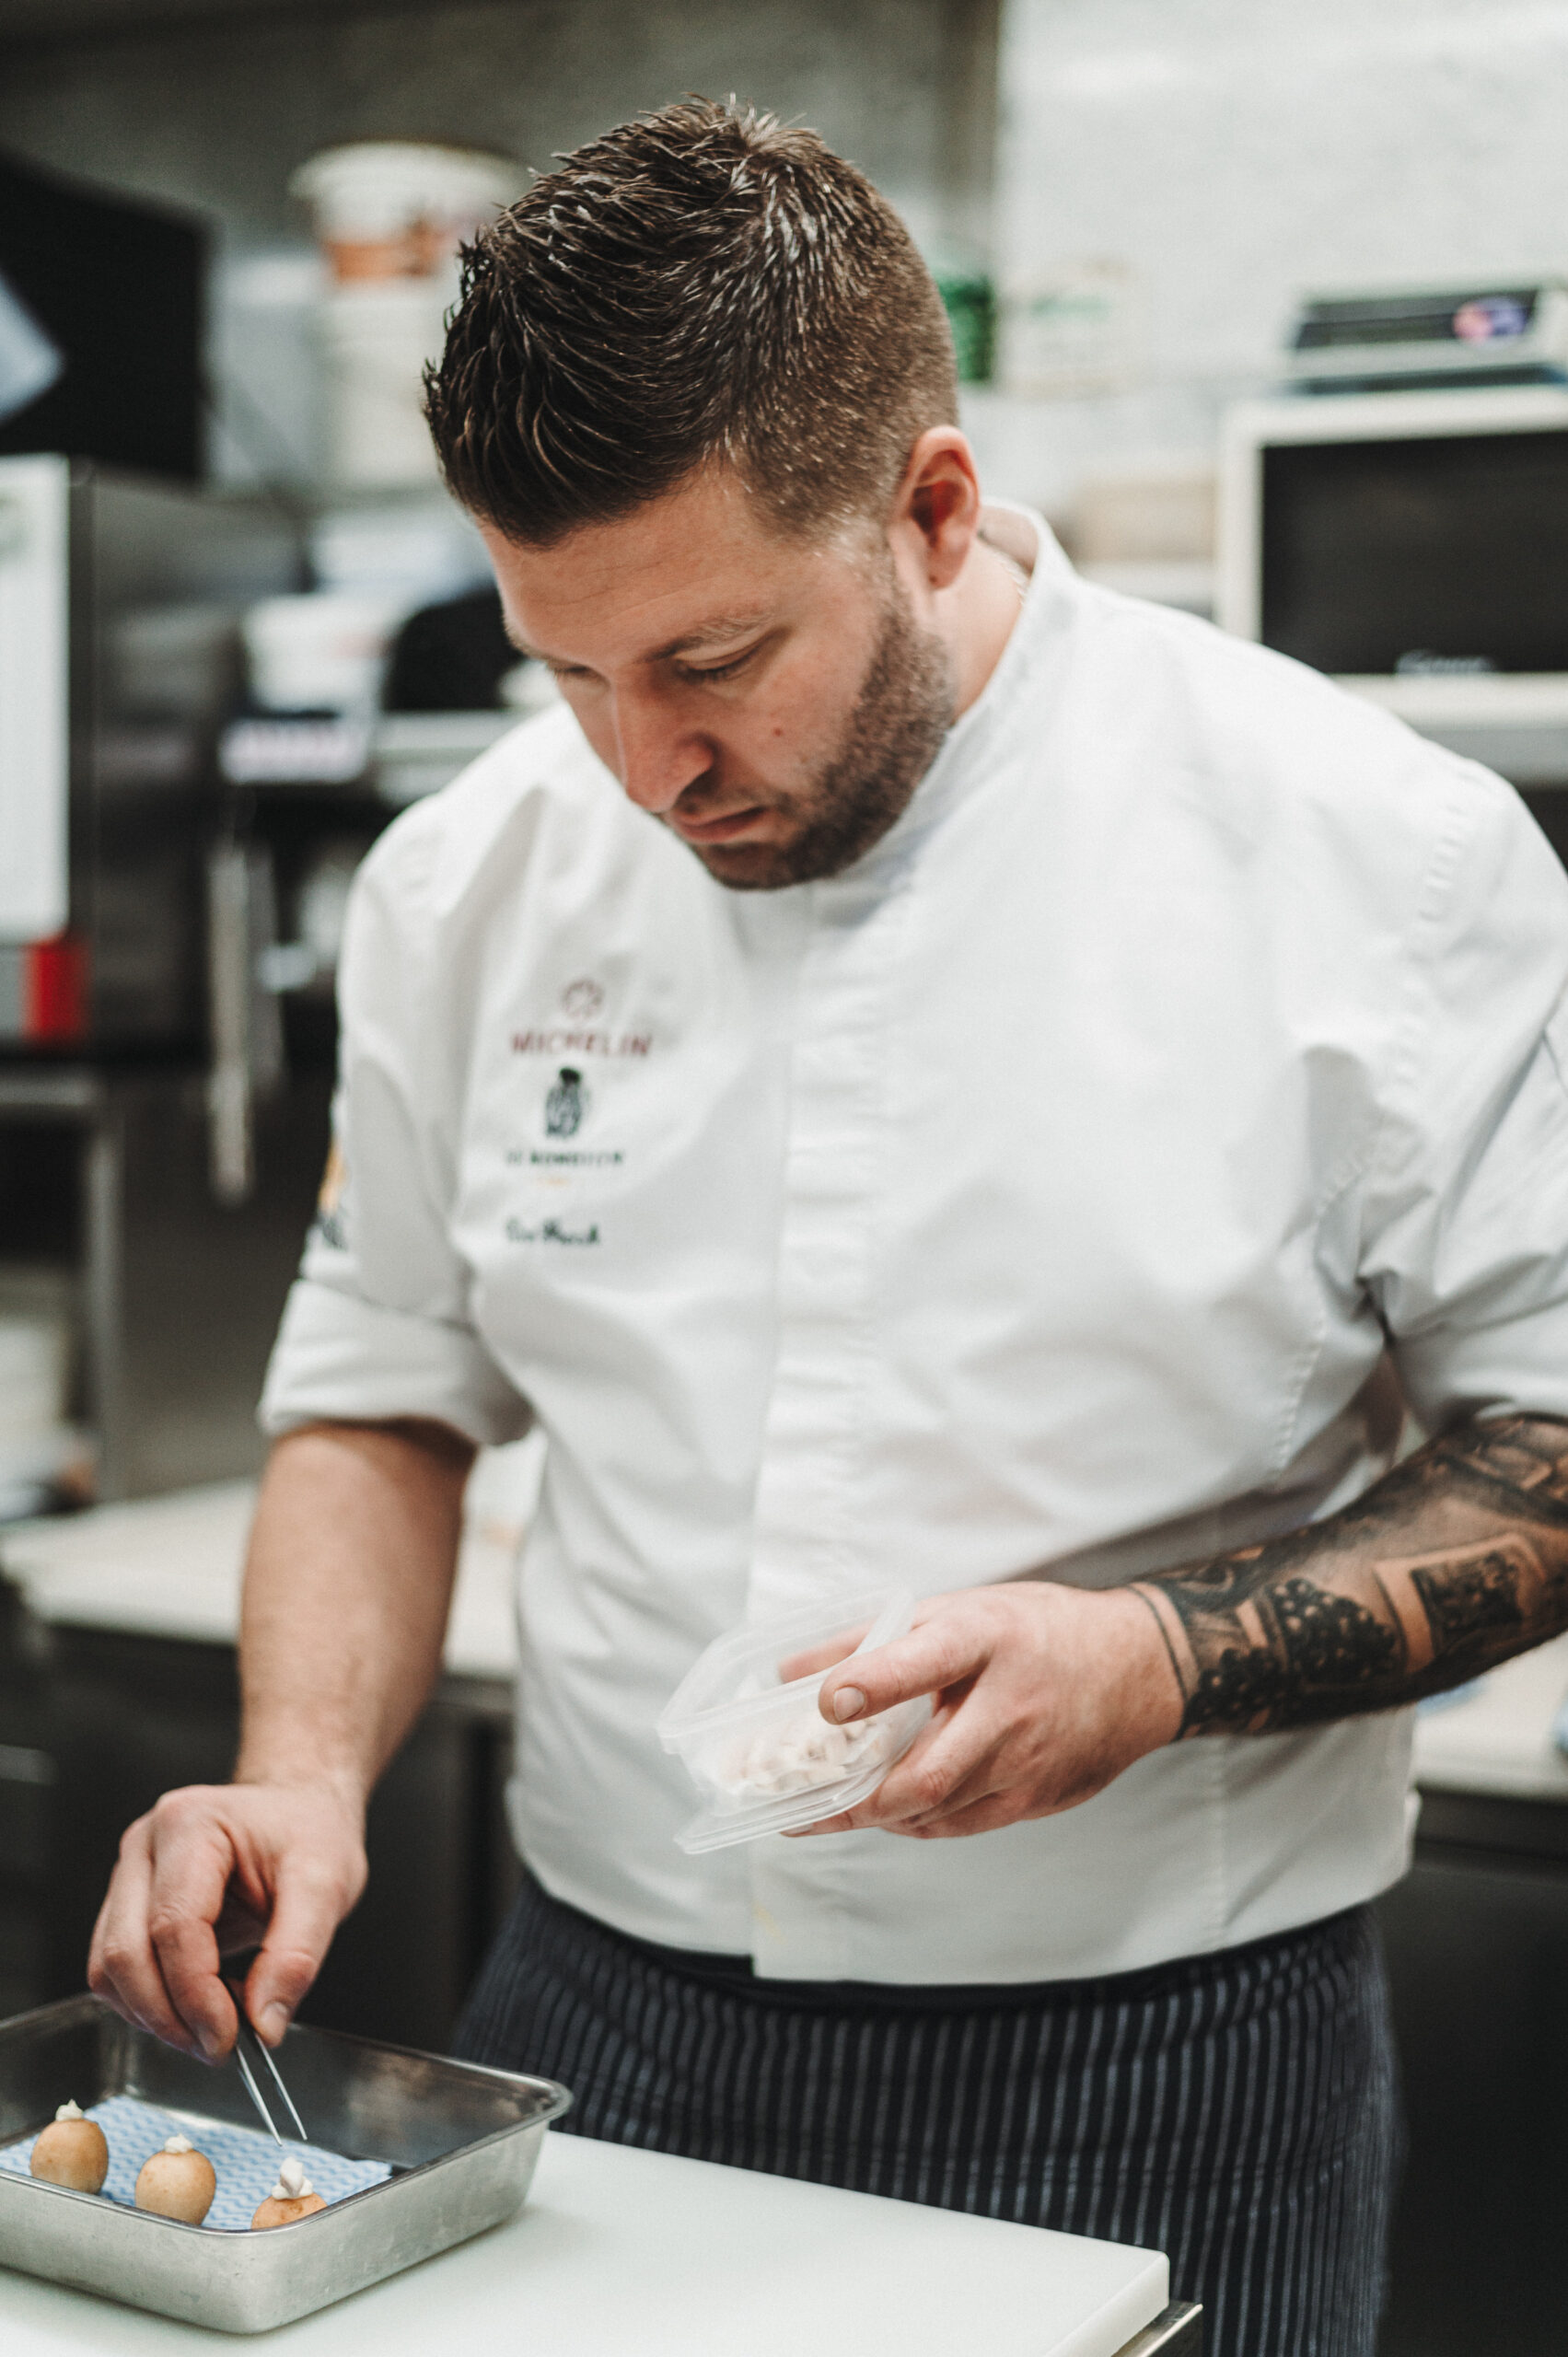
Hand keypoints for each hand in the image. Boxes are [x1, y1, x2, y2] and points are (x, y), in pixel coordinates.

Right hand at [87, 1781, 366, 2058]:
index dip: (197, 1995)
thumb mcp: (327, 1883)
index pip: (174, 1926)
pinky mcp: (126, 1906)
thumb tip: (263, 2025)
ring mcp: (129, 1875)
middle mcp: (145, 1846)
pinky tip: (196, 2005)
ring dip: (153, 2016)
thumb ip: (297, 1955)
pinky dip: (148, 2004)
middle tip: (220, 2047)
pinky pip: (114, 1971)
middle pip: (126, 1953)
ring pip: (108, 1969)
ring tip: (213, 2024)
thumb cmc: (309, 1833)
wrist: (297, 1810)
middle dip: (169, 2017)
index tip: (229, 2039)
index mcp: (192, 1824)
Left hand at [791, 1581, 1182, 1839]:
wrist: (1137, 1669)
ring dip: (878, 1816)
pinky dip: (917, 1821)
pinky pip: (963, 1825)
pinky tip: (889, 1810)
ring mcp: (1031, 1762)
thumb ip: (874, 1639)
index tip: (825, 1702)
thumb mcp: (959, 1610)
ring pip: (940, 1810)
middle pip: (929, 1772)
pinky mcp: (1040, 1799)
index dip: (873, 1683)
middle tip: (799, 1808)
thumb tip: (790, 1671)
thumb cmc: (1035, 1632)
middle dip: (857, 1800)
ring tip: (826, 1813)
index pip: (927, 1659)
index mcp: (990, 1638)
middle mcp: (1013, 1706)